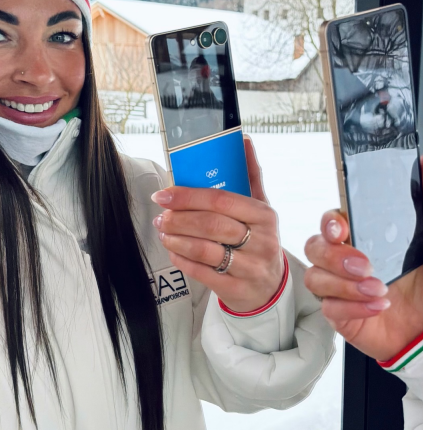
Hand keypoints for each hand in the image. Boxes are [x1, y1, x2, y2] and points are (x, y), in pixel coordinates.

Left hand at [152, 136, 283, 312]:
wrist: (268, 286)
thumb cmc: (257, 239)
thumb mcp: (259, 207)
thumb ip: (249, 175)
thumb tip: (244, 140)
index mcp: (264, 215)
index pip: (221, 201)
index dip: (188, 196)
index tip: (164, 194)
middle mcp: (262, 241)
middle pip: (211, 225)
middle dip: (179, 218)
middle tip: (160, 215)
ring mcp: (251, 267)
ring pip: (204, 250)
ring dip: (176, 238)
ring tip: (163, 230)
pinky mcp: (238, 289)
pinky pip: (202, 273)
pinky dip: (181, 259)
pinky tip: (173, 249)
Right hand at [304, 211, 422, 361]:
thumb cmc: (423, 286)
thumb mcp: (420, 250)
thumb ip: (414, 223)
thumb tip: (419, 181)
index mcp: (361, 240)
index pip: (332, 223)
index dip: (329, 223)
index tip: (340, 230)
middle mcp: (343, 261)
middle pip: (314, 248)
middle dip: (334, 256)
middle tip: (364, 266)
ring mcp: (338, 288)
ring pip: (315, 278)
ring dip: (345, 285)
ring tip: (378, 290)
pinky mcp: (338, 315)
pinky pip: (329, 308)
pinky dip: (353, 307)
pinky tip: (377, 307)